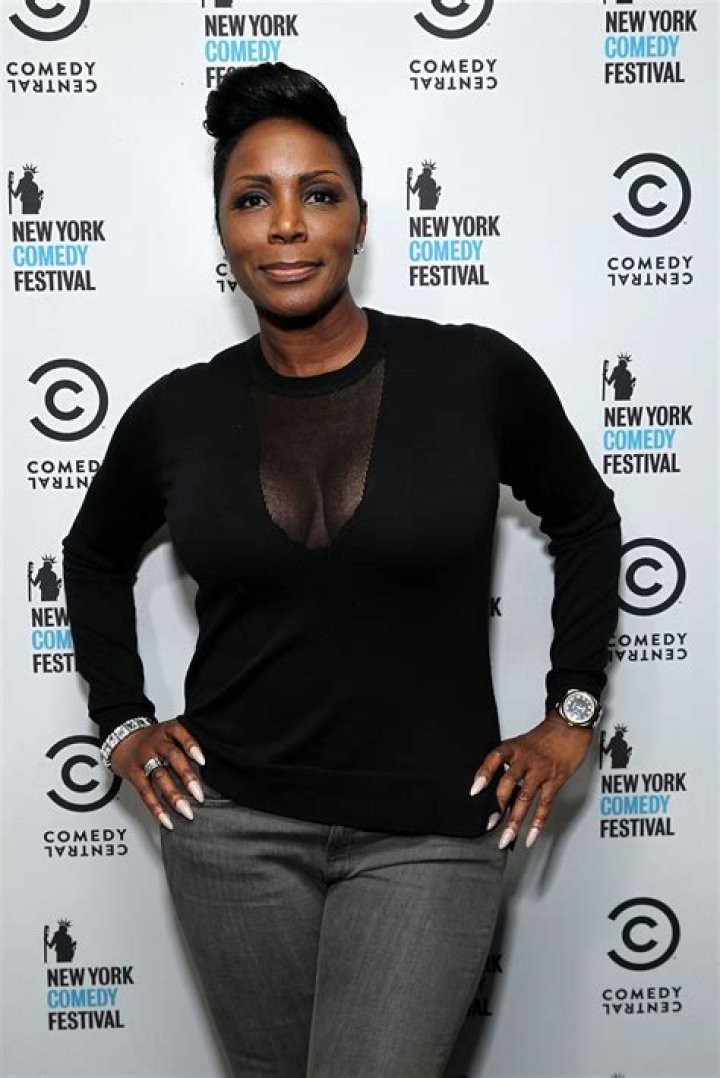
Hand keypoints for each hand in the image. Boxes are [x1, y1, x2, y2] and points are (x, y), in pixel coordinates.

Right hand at [108, 719, 205, 829]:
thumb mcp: (170, 734)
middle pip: (172, 757)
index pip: (180, 733)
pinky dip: (156, 807)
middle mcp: (156, 742)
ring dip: (174, 796)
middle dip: (187, 776)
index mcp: (168, 730)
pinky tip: (166, 819)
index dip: (191, 746)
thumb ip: (188, 745)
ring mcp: (144, 757)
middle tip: (199, 794)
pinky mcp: (133, 773)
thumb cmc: (154, 740)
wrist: (122, 740)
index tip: (202, 760)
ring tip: (186, 811)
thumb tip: (213, 766)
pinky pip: (145, 791)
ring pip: (160, 776)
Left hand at [469, 711, 592, 849]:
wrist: (570, 725)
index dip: (484, 774)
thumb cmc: (546, 736)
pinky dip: (538, 822)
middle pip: (508, 783)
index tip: (474, 790)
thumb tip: (498, 785)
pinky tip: (531, 835)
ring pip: (525, 798)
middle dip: (497, 806)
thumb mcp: (522, 743)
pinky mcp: (555, 780)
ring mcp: (541, 771)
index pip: (494, 759)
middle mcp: (525, 759)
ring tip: (507, 838)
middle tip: (489, 824)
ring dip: (514, 821)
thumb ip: (511, 762)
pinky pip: (545, 804)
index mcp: (514, 748)